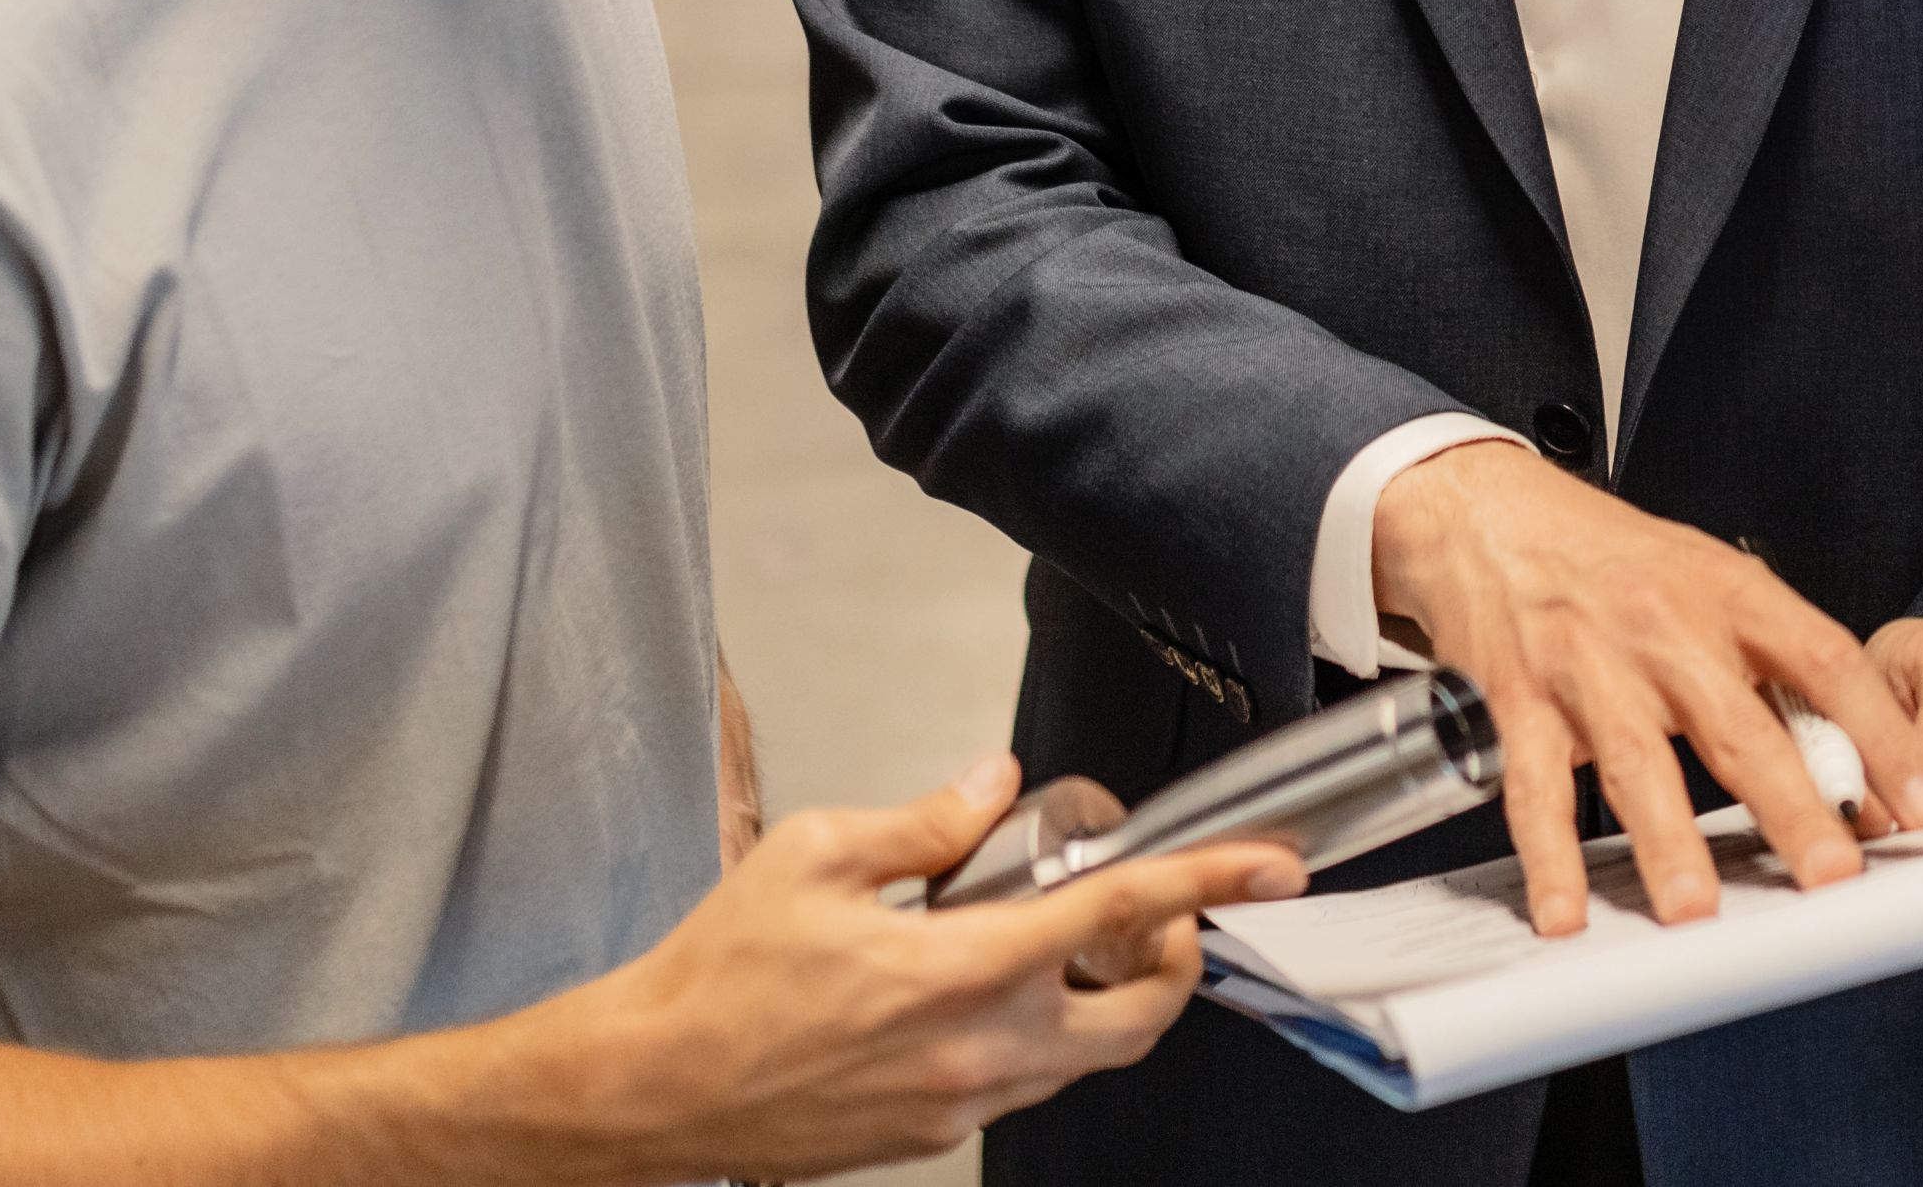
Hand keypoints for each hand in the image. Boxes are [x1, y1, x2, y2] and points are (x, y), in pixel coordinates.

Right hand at [526, 754, 1300, 1177]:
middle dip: (1172, 962)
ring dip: (1092, 999)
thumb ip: (925, 821)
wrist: (652, 1089)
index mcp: (961, 971)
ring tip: (1038, 942)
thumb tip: (993, 785)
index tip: (1270, 867)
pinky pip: (1022, 1085)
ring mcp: (961, 1106)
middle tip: (1152, 916)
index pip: (1119, 917)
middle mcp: (980, 1052)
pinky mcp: (935, 1137)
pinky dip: (1029, 1033)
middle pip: (1139, 1018)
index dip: (1207, 884)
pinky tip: (971, 991)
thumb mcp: (816, 856)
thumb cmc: (718, 977)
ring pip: (1082, 1057)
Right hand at [1371, 442, 1922, 936]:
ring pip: (1637, 764)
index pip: (1825, 660)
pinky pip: (1536, 790)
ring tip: (1698, 912)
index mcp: (1730, 593)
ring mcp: (1587, 666)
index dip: (1881, 732)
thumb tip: (1864, 754)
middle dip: (1791, 806)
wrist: (1492, 514)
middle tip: (1833, 874)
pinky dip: (1551, 859)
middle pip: (1738, 727)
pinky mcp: (1518, 702)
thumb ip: (1780, 658)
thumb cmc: (1615, 559)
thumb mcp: (1713, 579)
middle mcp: (1664, 627)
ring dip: (1668, 845)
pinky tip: (1566, 912)